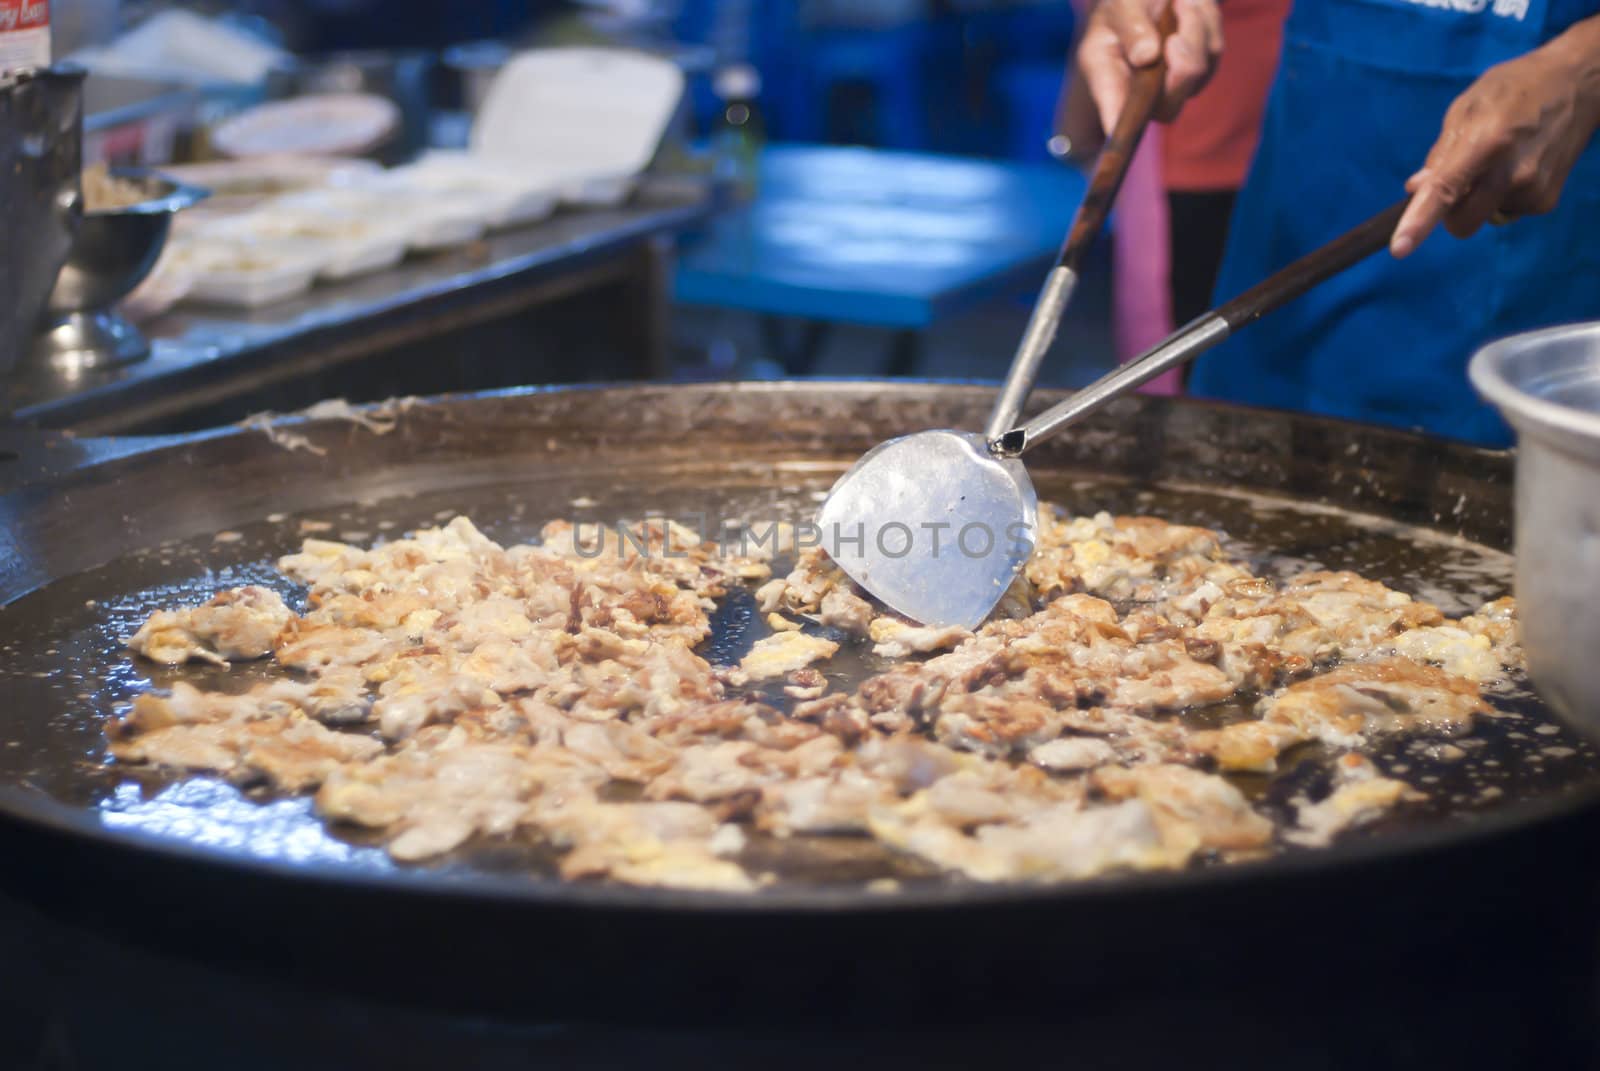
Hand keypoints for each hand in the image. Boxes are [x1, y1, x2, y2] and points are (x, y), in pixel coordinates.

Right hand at [1076, 0, 1222, 135]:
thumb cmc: (1126, 2)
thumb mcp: (1119, 4)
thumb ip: (1130, 27)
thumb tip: (1147, 56)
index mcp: (1108, 80)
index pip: (1113, 117)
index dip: (1117, 130)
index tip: (1118, 130)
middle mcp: (1140, 93)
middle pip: (1168, 108)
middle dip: (1181, 69)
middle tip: (1176, 33)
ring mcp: (1172, 85)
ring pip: (1198, 74)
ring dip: (1195, 30)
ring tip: (1179, 1)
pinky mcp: (1200, 69)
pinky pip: (1214, 52)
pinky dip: (1207, 24)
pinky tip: (1190, 5)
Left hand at [1392, 23, 1599, 256]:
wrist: (1579, 84)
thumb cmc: (1515, 89)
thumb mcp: (1468, 107)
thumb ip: (1441, 152)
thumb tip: (1417, 189)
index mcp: (1487, 142)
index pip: (1446, 190)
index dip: (1420, 220)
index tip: (1399, 249)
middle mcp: (1513, 173)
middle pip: (1461, 222)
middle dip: (1451, 211)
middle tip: (1461, 178)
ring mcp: (1533, 190)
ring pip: (1483, 216)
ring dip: (1481, 196)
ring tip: (1502, 157)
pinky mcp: (1546, 201)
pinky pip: (1505, 211)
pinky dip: (1504, 195)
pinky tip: (1520, 164)